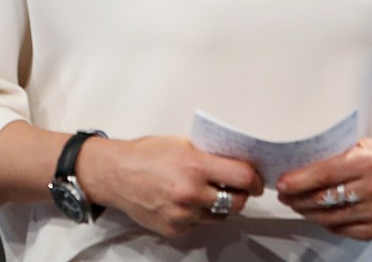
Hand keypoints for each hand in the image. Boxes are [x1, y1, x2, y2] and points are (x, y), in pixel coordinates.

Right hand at [78, 135, 263, 237]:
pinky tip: (186, 201)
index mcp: (195, 166)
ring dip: (220, 205)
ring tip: (208, 192)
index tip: (256, 180)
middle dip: (241, 194)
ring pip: (220, 216)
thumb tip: (235, 160)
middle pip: (237, 202)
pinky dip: (199, 214)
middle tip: (236, 186)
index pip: (243, 177)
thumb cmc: (145, 154)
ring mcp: (183, 215)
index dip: (255, 179)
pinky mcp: (175, 229)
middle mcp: (191, 193)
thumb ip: (209, 154)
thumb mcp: (181, 143)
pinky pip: (200, 224)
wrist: (115, 174)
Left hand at [275, 135, 371, 240]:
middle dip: (298, 199)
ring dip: (307, 213)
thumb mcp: (359, 145)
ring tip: (296, 205)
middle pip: (325, 199)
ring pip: (331, 217)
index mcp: (367, 161)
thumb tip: (297, 164)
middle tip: (284, 195)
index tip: (282, 184)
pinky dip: (326, 224)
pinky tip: (317, 215)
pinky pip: (343, 230)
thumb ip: (334, 153)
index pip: (325, 174)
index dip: (299, 181)